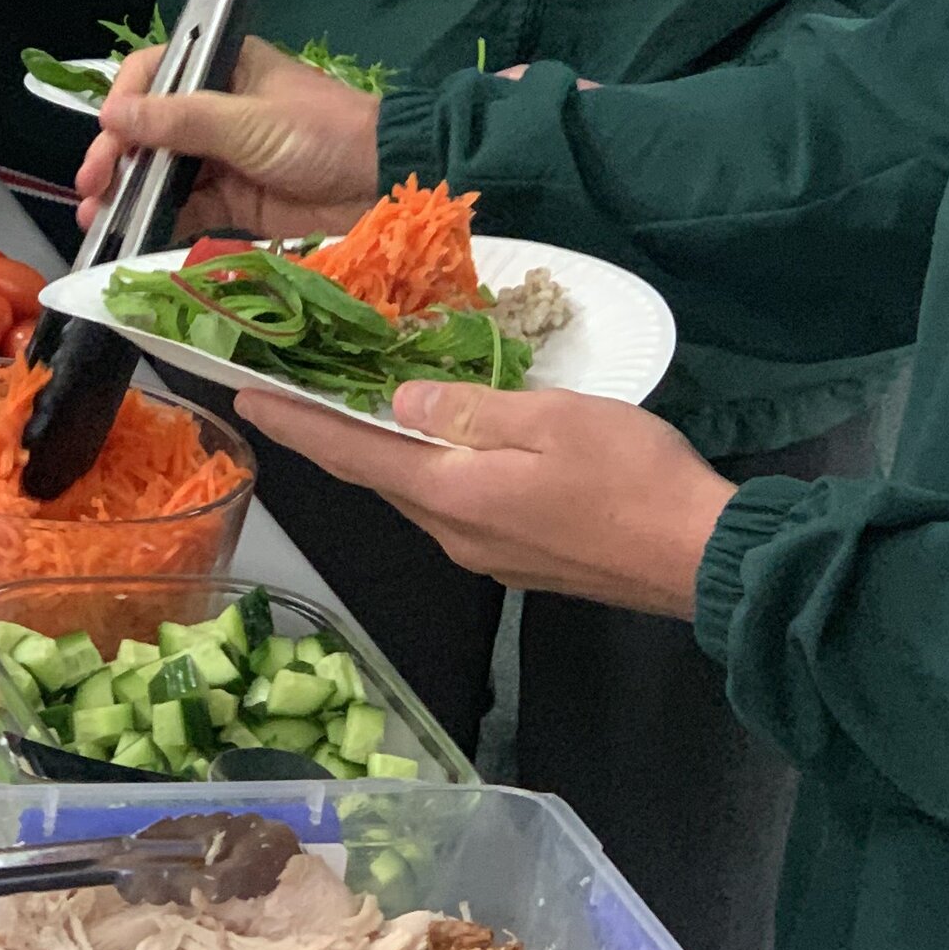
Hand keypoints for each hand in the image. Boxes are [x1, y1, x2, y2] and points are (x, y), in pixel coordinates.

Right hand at [75, 37, 381, 236]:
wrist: (385, 185)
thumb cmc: (323, 134)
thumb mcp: (248, 122)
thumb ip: (179, 121)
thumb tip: (113, 115)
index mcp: (223, 68)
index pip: (154, 73)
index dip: (124, 102)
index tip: (108, 134)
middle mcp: (215, 108)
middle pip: (147, 128)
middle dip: (116, 157)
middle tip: (92, 188)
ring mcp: (222, 157)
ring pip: (159, 172)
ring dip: (127, 194)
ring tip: (97, 220)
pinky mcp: (233, 200)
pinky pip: (183, 209)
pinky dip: (155, 222)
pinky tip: (128, 237)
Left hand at [236, 382, 737, 618]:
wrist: (700, 557)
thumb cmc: (633, 478)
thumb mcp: (550, 421)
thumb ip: (469, 411)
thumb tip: (400, 402)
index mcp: (453, 495)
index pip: (353, 455)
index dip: (296, 425)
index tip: (247, 398)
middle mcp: (455, 534)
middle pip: (381, 477)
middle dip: (334, 435)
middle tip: (298, 390)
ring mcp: (487, 554)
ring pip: (420, 493)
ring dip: (388, 453)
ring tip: (363, 407)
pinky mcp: (520, 559)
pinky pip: (457, 507)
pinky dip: (435, 471)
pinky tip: (445, 445)